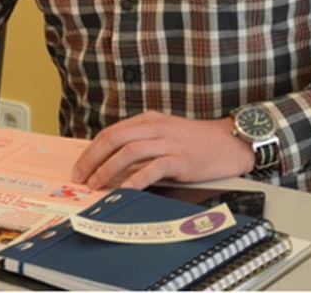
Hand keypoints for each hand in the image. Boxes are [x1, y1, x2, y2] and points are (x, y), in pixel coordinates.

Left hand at [71, 112, 254, 189]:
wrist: (230, 142)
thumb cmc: (197, 142)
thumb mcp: (165, 133)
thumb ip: (141, 142)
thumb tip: (113, 162)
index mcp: (148, 120)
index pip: (111, 133)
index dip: (92, 150)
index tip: (80, 166)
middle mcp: (155, 128)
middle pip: (114, 139)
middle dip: (92, 159)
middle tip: (81, 177)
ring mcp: (167, 142)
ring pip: (128, 152)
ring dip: (108, 169)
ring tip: (96, 184)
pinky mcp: (180, 159)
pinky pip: (153, 168)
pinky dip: (136, 179)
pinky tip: (126, 189)